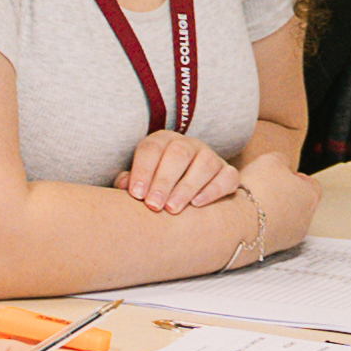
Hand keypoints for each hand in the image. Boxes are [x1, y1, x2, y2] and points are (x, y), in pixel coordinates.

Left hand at [118, 128, 246, 212]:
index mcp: (162, 142)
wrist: (190, 191)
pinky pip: (227, 177)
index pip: (152, 149)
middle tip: (154, 205)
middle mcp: (188, 145)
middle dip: (164, 181)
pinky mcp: (227, 172)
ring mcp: (210, 156)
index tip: (136, 195)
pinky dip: (213, 190)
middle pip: (179, 154)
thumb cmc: (156, 187)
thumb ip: (131, 182)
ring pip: (205, 164)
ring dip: (187, 187)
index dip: (143, 170)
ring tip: (172, 209)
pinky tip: (197, 204)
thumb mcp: (141, 181)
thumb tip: (122, 185)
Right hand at [215, 161, 320, 263]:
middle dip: (283, 196)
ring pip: (283, 221)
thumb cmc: (256, 192)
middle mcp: (304, 222)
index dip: (296, 178)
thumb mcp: (270, 160)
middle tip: (264, 188)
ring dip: (271, 212)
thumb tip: (282, 165)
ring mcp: (287, 239)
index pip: (312, 185)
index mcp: (310, 198)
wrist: (234, 224)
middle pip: (298, 204)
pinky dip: (259, 226)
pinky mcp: (268, 250)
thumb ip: (282, 160)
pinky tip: (244, 218)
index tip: (280, 176)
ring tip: (251, 204)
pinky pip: (268, 233)